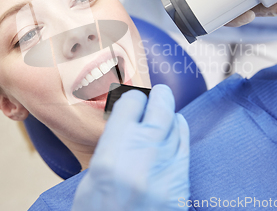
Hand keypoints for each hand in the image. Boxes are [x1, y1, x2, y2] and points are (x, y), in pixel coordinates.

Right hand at [71, 85, 189, 210]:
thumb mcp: (91, 179)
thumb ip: (111, 147)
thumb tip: (124, 125)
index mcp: (111, 155)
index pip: (131, 103)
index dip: (131, 98)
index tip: (131, 100)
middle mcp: (142, 156)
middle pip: (159, 105)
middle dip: (157, 96)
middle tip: (155, 94)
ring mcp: (166, 169)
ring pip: (175, 122)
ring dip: (168, 115)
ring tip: (162, 114)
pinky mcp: (181, 183)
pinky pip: (185, 144)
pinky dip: (179, 132)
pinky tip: (175, 130)